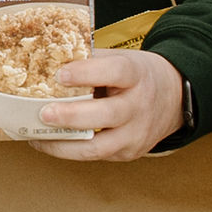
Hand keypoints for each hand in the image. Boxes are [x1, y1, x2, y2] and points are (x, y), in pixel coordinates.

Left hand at [31, 47, 186, 161]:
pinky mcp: (129, 152)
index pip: (116, 72)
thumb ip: (90, 59)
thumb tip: (46, 56)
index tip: (60, 74)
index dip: (87, 73)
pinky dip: (69, 150)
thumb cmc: (137, 75)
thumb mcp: (122, 59)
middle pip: (108, 114)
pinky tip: (48, 142)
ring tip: (37, 136)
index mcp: (137, 74)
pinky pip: (96, 155)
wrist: (173, 98)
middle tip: (43, 113)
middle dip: (72, 116)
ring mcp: (136, 133)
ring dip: (65, 143)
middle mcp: (139, 106)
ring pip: (99, 146)